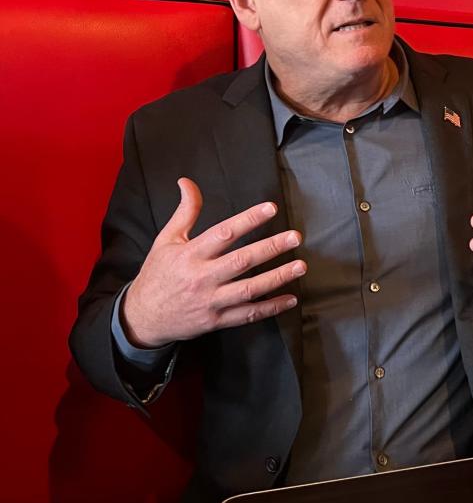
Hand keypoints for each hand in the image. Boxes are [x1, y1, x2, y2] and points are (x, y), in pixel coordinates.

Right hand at [121, 178, 304, 347]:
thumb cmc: (158, 274)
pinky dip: (270, 308)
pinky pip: (248, 315)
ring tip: (300, 265)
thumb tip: (187, 181)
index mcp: (190, 254)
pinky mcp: (216, 321)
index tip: (270, 208)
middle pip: (242, 261)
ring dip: (277, 277)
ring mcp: (210, 301)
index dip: (248, 219)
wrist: (141, 318)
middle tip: (295, 237)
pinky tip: (290, 298)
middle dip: (271, 248)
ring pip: (249, 289)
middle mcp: (202, 277)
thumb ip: (185, 211)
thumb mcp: (166, 240)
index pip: (224, 233)